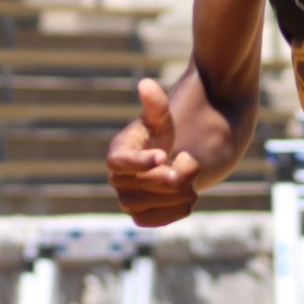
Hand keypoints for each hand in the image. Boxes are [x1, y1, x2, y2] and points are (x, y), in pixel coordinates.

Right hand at [106, 78, 200, 226]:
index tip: (162, 155)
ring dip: (180, 190)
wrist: (170, 162)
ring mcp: (128, 201)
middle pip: (143, 186)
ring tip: (185, 174)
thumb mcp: (162, 119)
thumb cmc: (162, 136)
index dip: (139, 162)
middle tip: (186, 159)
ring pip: (154, 205)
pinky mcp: (141, 217)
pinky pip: (160, 220)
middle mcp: (117, 180)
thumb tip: (146, 84)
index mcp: (117, 153)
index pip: (118, 162)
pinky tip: (186, 193)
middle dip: (172, 175)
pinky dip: (179, 208)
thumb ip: (156, 104)